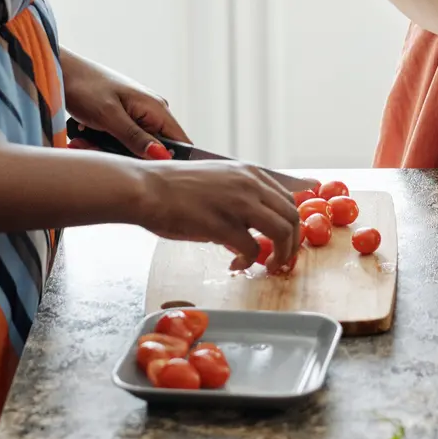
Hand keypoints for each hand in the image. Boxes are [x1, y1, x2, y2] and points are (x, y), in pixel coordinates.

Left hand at [61, 48, 189, 158]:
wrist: (61, 70)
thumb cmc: (84, 86)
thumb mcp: (110, 116)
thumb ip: (136, 138)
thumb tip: (162, 157)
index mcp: (157, 109)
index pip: (182, 144)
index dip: (168, 162)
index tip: (144, 171)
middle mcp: (153, 113)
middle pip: (154, 150)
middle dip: (127, 157)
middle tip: (97, 149)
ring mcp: (139, 116)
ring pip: (134, 148)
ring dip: (110, 150)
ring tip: (85, 141)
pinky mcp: (125, 119)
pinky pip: (122, 141)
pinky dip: (103, 143)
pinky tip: (85, 137)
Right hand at [139, 160, 300, 272]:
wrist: (145, 187)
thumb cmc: (172, 188)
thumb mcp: (217, 184)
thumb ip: (240, 202)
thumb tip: (251, 230)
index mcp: (250, 172)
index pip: (288, 199)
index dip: (292, 225)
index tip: (289, 241)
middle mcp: (250, 183)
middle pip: (292, 217)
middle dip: (292, 244)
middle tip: (281, 259)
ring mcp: (239, 202)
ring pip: (282, 232)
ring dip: (280, 254)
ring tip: (268, 266)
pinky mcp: (223, 223)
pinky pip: (252, 249)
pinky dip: (249, 262)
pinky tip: (237, 265)